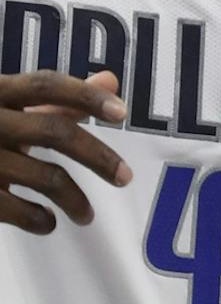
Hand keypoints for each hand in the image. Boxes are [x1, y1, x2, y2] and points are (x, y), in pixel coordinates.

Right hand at [0, 70, 131, 233]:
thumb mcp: (3, 104)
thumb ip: (56, 98)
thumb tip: (110, 81)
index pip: (45, 85)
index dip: (84, 95)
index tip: (121, 112)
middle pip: (54, 132)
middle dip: (98, 156)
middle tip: (125, 177)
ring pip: (43, 176)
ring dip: (75, 199)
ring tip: (86, 215)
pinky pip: (13, 208)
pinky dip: (39, 219)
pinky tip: (48, 222)